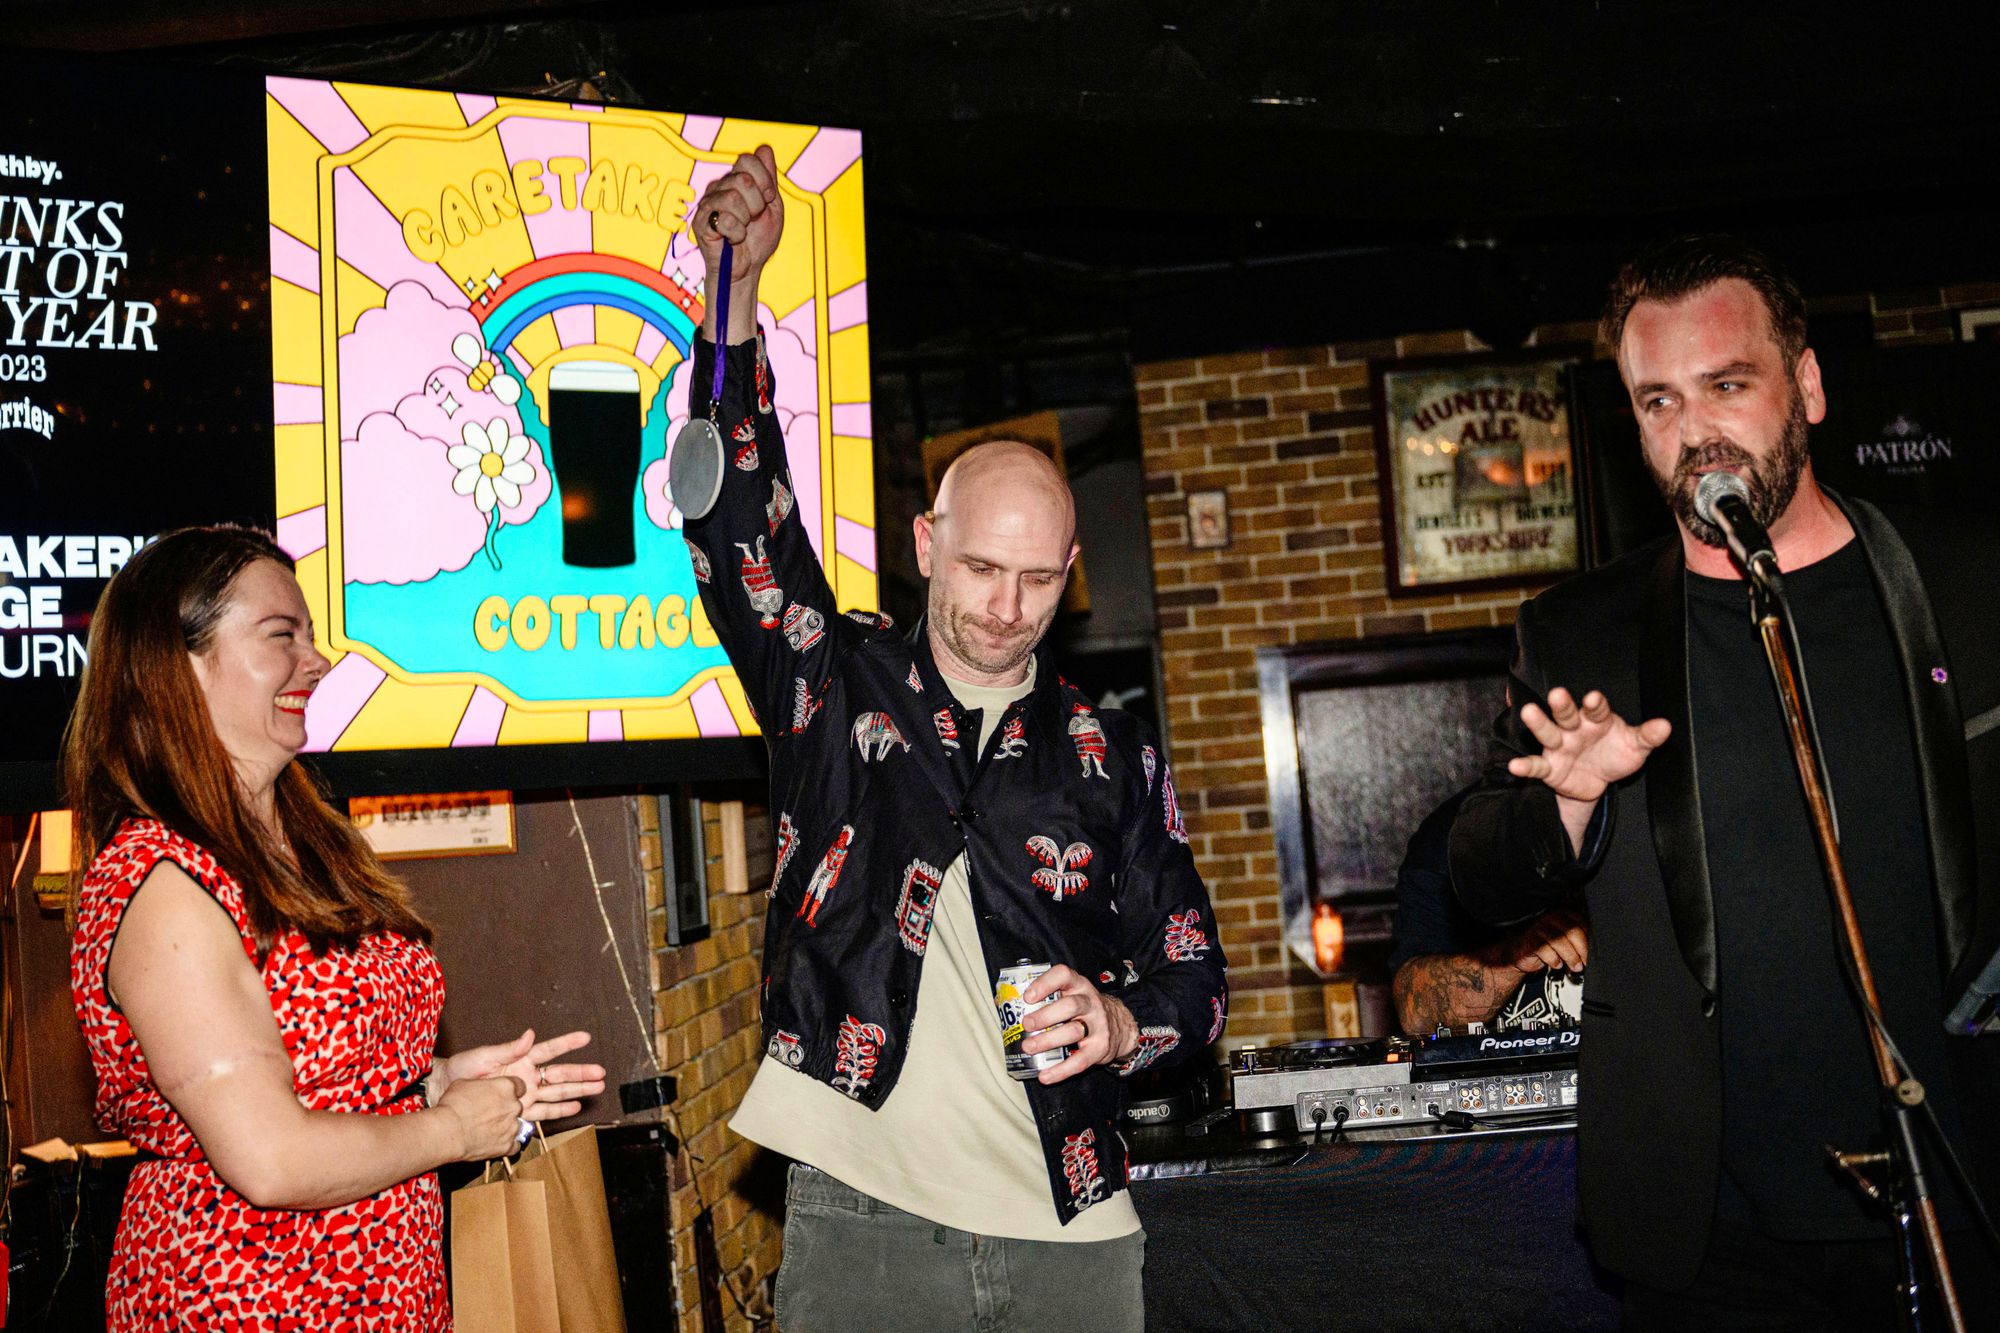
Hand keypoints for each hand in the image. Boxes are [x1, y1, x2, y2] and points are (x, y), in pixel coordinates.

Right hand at [438, 1074, 528, 1161]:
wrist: (448, 1131)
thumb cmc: (453, 1106)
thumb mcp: (464, 1084)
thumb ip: (479, 1085)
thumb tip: (478, 1088)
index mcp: (506, 1087)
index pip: (520, 1086)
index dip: (510, 1091)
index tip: (502, 1095)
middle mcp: (513, 1106)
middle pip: (517, 1107)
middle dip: (507, 1110)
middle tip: (491, 1114)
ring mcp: (512, 1127)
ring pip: (518, 1126)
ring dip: (507, 1128)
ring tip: (490, 1131)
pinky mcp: (507, 1146)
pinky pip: (515, 1146)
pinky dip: (507, 1145)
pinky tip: (496, 1144)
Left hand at [443, 1029, 605, 1122]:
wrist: (444, 1093)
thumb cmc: (461, 1070)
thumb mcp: (483, 1056)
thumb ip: (509, 1048)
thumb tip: (530, 1034)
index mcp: (520, 1059)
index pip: (549, 1050)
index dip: (567, 1043)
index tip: (586, 1037)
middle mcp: (527, 1076)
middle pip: (559, 1074)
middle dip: (581, 1073)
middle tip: (601, 1073)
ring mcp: (525, 1095)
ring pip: (556, 1093)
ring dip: (577, 1091)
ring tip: (597, 1088)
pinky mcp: (518, 1112)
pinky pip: (542, 1112)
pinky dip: (559, 1110)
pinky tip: (575, 1107)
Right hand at [693, 145, 782, 338]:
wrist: (747, 269)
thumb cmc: (758, 240)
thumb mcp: (772, 207)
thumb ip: (769, 179)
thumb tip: (765, 149)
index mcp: (736, 180)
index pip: (748, 159)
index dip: (764, 180)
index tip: (767, 199)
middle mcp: (719, 187)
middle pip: (743, 178)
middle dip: (757, 203)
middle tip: (753, 218)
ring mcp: (708, 203)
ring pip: (733, 197)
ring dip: (746, 220)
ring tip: (743, 230)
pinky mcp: (700, 222)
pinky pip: (724, 219)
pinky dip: (736, 233)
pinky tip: (733, 239)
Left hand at [1020, 965, 1138, 1085]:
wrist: (1120, 1026)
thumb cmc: (1084, 1009)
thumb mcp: (1072, 994)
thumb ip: (1048, 997)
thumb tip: (1003, 1004)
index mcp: (1078, 986)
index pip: (1064, 975)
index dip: (1045, 984)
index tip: (1028, 996)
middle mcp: (1090, 1003)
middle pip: (1069, 1006)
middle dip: (1045, 1015)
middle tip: (1026, 1024)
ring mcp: (1097, 1026)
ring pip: (1073, 1031)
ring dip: (1048, 1040)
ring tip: (1028, 1047)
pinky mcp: (1099, 1048)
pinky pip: (1080, 1061)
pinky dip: (1061, 1070)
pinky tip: (1045, 1076)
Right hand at [1497, 907, 1587, 974]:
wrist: (1521, 952)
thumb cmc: (1546, 946)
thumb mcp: (1566, 941)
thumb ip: (1580, 940)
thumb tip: (1596, 950)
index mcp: (1563, 913)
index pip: (1581, 923)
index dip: (1589, 941)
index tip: (1594, 955)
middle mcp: (1551, 916)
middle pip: (1572, 931)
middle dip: (1581, 949)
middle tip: (1585, 962)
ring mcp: (1539, 927)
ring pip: (1559, 940)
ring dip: (1570, 957)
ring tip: (1574, 967)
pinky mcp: (1530, 939)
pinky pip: (1545, 949)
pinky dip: (1554, 960)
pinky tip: (1556, 964)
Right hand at [1506, 687, 1670, 802]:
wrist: (1598, 781)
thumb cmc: (1615, 754)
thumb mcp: (1635, 747)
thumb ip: (1648, 736)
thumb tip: (1666, 726)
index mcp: (1596, 720)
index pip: (1595, 709)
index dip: (1594, 704)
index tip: (1593, 698)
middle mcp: (1574, 729)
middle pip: (1566, 714)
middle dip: (1563, 705)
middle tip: (1558, 694)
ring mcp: (1559, 747)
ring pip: (1547, 732)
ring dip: (1538, 723)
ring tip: (1529, 713)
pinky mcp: (1549, 768)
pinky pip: (1537, 766)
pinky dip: (1525, 766)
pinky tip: (1515, 766)